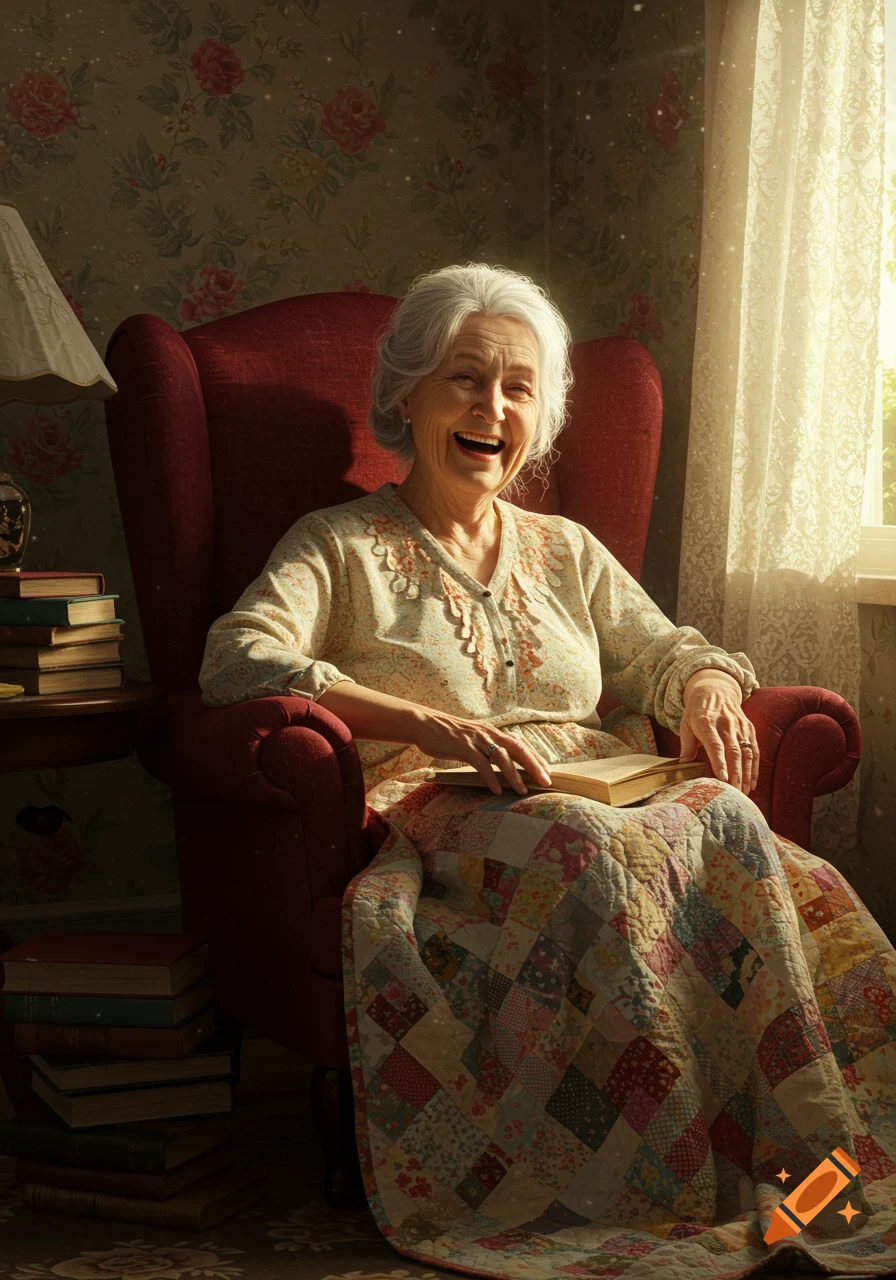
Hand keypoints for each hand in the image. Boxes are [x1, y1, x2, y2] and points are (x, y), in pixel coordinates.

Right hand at [411, 708, 552, 795]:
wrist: (424, 723)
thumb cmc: (448, 734)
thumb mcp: (472, 738)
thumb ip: (486, 747)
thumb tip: (500, 762)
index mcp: (492, 732)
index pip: (520, 744)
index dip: (536, 758)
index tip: (548, 771)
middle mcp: (488, 734)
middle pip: (518, 749)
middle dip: (534, 766)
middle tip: (547, 781)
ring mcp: (476, 740)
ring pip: (502, 757)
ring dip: (514, 775)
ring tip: (523, 791)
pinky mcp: (463, 748)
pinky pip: (481, 764)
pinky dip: (491, 778)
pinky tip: (496, 790)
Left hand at [678, 671, 758, 793]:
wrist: (715, 690)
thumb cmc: (696, 711)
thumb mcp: (685, 723)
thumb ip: (686, 744)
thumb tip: (683, 764)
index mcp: (706, 722)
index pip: (715, 744)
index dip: (719, 762)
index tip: (722, 778)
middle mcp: (726, 724)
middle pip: (733, 751)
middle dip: (735, 773)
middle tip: (735, 792)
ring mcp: (740, 726)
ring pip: (746, 752)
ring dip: (746, 773)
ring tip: (744, 792)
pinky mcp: (749, 729)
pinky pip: (754, 750)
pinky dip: (755, 767)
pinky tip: (752, 782)